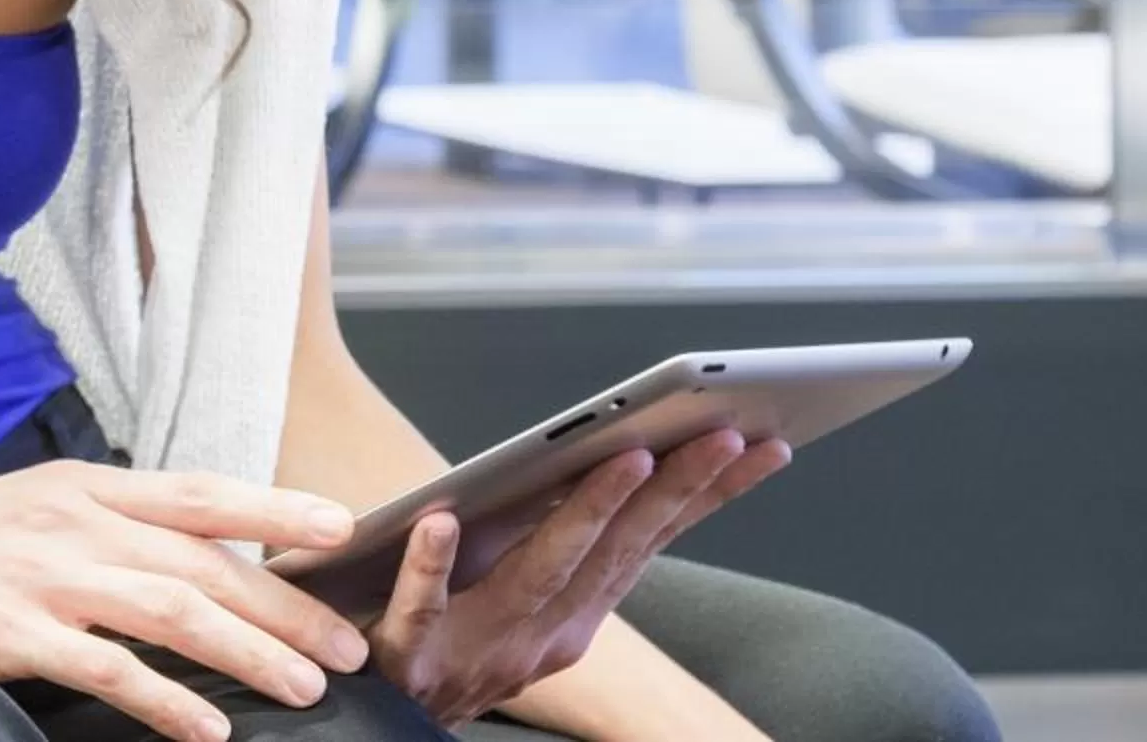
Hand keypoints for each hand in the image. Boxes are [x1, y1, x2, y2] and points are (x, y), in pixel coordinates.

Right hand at [0, 461, 373, 741]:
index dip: (278, 504)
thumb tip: (202, 560)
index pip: (202, 492)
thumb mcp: (37, 514)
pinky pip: (106, 669)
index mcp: (86, 486)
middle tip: (347, 644)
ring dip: (247, 648)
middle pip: (204, 559)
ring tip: (303, 685)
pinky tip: (205, 730)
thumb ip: (113, 529)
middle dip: (286, 601)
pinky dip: (162, 700)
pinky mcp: (14, 630)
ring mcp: (45, 574)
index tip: (346, 527)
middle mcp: (74, 521)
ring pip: (172, 607)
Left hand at [365, 429, 790, 726]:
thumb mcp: (531, 594)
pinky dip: (431, 566)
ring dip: (586, 513)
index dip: (708, 494)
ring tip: (625, 457)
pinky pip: (420, 607)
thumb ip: (571, 538)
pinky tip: (439, 522)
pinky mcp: (409, 653)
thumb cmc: (451, 638)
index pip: (652, 542)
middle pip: (616, 550)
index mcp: (577, 614)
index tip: (762, 445)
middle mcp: (545, 633)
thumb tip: (629, 453)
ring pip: (541, 572)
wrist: (383, 718)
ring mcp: (481, 646)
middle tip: (722, 433)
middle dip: (674, 487)